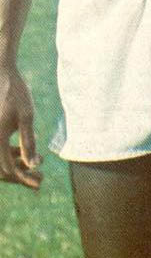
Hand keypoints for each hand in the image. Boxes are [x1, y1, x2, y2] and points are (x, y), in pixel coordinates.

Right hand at [0, 64, 41, 189]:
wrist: (1, 74)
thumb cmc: (16, 93)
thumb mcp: (26, 116)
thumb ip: (28, 141)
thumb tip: (33, 164)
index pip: (8, 169)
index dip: (24, 178)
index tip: (39, 183)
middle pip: (2, 167)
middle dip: (21, 175)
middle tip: (40, 179)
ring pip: (1, 159)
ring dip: (17, 164)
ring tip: (39, 164)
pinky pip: (1, 149)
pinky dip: (13, 153)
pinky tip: (30, 149)